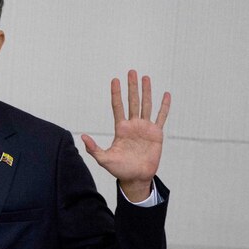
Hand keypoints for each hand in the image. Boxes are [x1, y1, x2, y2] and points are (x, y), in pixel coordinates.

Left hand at [81, 70, 170, 201]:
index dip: (116, 93)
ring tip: (146, 77)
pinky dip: (164, 106)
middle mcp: (133, 125)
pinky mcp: (156, 134)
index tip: (115, 80)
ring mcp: (145, 128)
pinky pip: (161, 117)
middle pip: (132, 101)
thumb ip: (93, 148)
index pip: (117, 106)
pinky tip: (165, 95)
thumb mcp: (104, 159)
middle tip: (131, 71)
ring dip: (146, 91)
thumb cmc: (119, 169)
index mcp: (121, 128)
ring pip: (146, 105)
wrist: (136, 177)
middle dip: (132, 87)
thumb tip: (83, 137)